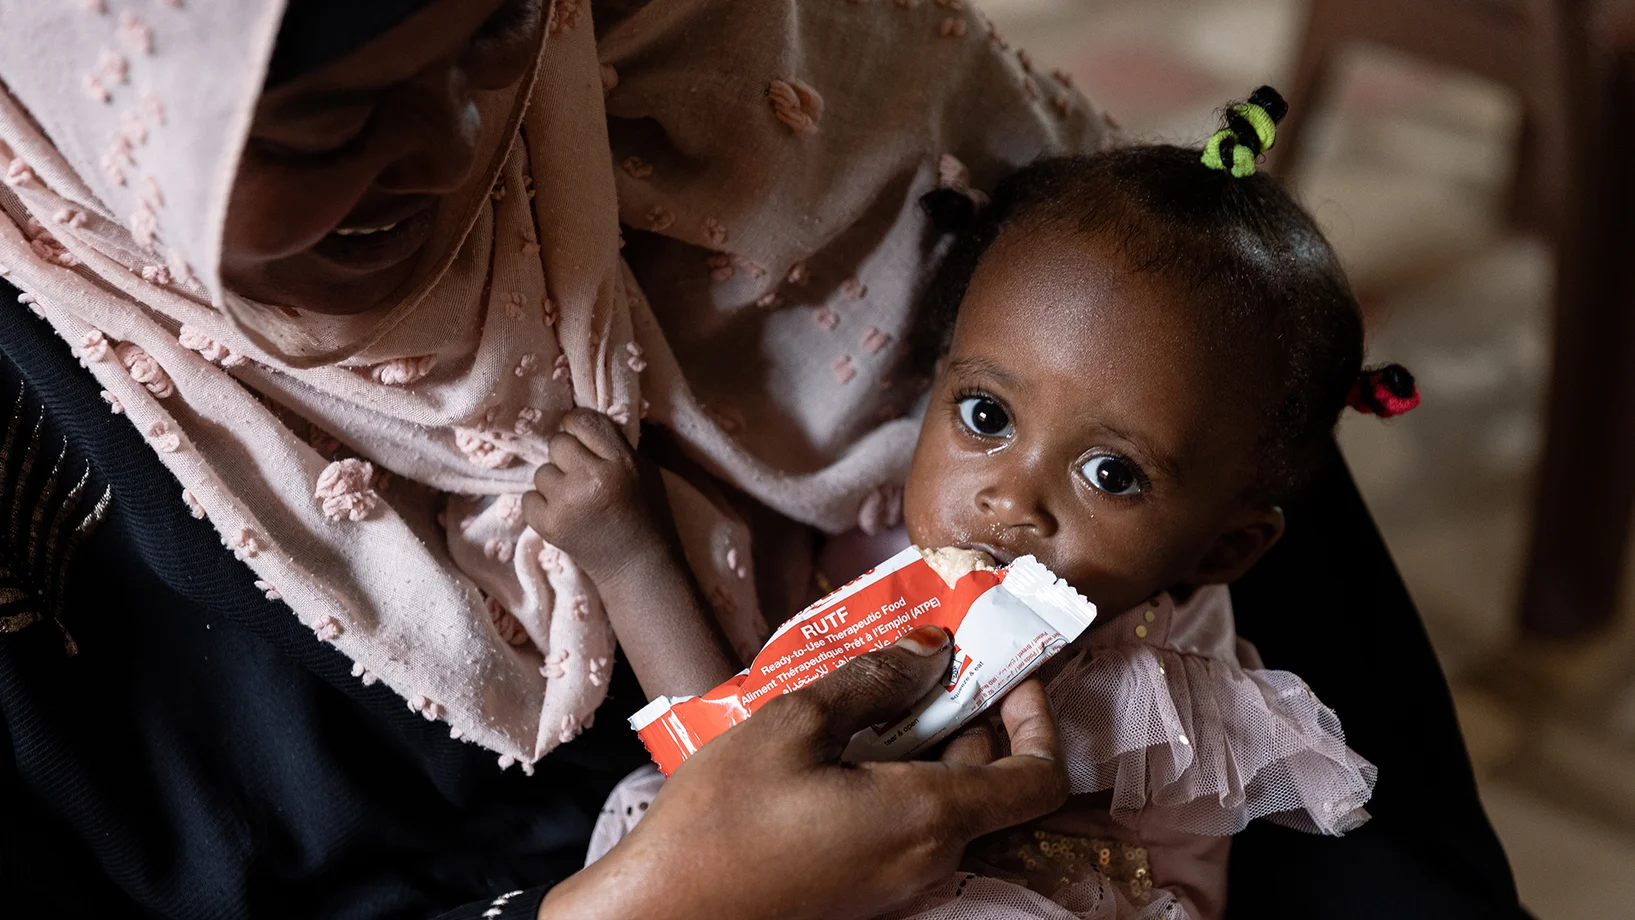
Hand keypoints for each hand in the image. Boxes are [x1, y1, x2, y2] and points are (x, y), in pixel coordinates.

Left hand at [523, 408, 658, 583]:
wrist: (637, 567)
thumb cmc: (645, 515)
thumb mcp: (645, 471)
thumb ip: (615, 446)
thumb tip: (580, 424)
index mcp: (620, 462)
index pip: (583, 420)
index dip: (578, 426)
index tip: (581, 438)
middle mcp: (591, 479)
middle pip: (558, 443)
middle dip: (568, 457)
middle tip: (583, 477)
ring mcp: (567, 503)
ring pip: (542, 472)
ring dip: (555, 483)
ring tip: (576, 501)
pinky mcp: (548, 525)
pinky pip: (528, 498)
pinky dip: (541, 505)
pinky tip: (563, 515)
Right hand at [540, 627, 1069, 919]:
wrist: (660, 916)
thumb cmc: (719, 824)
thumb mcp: (793, 724)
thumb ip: (874, 682)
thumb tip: (933, 650)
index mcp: (928, 819)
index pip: (1038, 778)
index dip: (1039, 717)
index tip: (1011, 668)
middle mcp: (928, 860)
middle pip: (989, 781)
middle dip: (971, 711)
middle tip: (930, 653)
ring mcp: (895, 883)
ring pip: (943, 799)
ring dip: (927, 739)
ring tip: (875, 685)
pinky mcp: (862, 890)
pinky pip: (903, 823)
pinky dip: (894, 773)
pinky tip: (840, 738)